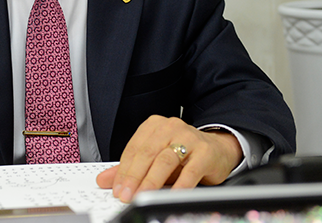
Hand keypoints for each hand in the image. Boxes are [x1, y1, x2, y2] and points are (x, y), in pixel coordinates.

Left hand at [96, 115, 241, 202]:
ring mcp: (189, 137)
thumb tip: (104, 180)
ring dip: (152, 181)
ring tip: (143, 196)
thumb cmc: (183, 155)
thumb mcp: (154, 160)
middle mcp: (170, 127)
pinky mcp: (205, 152)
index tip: (116, 189)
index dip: (123, 171)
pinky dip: (180, 185)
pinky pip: (190, 170)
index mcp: (153, 126)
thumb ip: (130, 169)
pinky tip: (172, 196)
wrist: (217, 149)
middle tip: (126, 195)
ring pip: (165, 160)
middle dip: (134, 177)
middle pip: (147, 153)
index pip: (133, 149)